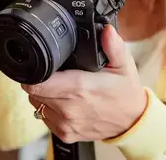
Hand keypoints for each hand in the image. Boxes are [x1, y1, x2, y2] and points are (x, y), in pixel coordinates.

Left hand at [22, 25, 147, 142]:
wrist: (132, 123)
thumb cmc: (125, 92)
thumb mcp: (123, 65)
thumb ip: (113, 46)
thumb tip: (106, 30)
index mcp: (79, 89)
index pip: (37, 83)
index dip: (33, 71)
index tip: (41, 63)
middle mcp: (68, 109)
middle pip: (34, 91)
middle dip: (40, 79)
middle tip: (55, 73)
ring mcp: (65, 124)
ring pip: (37, 104)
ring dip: (44, 94)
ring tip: (61, 86)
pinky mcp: (64, 135)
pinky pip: (44, 117)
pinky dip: (49, 107)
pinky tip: (65, 101)